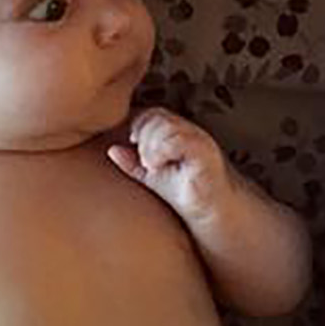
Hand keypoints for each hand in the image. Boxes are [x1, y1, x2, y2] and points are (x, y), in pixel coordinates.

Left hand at [108, 107, 232, 222]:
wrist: (212, 211)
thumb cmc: (186, 192)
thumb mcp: (152, 176)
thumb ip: (132, 163)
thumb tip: (112, 150)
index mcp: (178, 132)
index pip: (152, 114)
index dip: (138, 126)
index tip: (133, 145)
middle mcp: (190, 131)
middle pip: (157, 117)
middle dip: (142, 137)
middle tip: (143, 161)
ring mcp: (199, 140)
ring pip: (165, 126)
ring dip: (149, 146)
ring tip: (150, 166)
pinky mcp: (205, 153)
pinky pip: (177, 140)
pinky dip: (159, 151)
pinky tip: (156, 167)